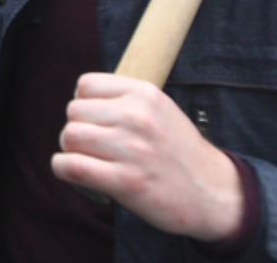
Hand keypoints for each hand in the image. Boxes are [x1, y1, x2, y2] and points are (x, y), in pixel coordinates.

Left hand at [50, 73, 243, 242]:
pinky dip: (64, 169)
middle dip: (76, 129)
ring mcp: (131, 149)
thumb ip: (125, 101)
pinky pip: (71, 166)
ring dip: (70, 150)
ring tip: (86, 159)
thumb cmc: (177, 152)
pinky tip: (75, 174)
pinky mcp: (125, 181)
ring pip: (69, 136)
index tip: (93, 121)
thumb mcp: (160, 110)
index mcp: (145, 94)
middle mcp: (137, 117)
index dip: (83, 104)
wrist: (212, 192)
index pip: (85, 85)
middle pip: (74, 111)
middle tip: (92, 146)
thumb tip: (78, 100)